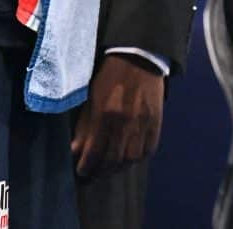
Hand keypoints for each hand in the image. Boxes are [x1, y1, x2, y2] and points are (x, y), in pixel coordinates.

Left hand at [71, 53, 165, 176]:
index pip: (94, 152)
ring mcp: (143, 123)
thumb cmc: (110, 75)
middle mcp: (125, 123)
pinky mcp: (156, 121)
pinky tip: (130, 158)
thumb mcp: (92, 97)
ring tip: (111, 168)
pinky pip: (148, 149)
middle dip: (101, 171)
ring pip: (131, 159)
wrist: (138, 57)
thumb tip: (76, 149)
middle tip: (94, 174)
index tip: (81, 172)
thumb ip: (84, 125)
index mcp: (106, 115)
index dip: (86, 166)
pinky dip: (138, 158)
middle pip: (113, 160)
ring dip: (119, 167)